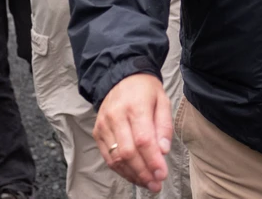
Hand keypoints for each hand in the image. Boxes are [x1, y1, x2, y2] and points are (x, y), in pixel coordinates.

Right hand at [95, 73, 172, 191]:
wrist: (121, 76)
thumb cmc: (146, 90)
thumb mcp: (162, 101)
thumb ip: (164, 126)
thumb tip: (163, 151)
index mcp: (135, 106)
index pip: (143, 140)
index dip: (152, 160)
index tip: (163, 174)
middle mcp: (116, 117)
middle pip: (128, 152)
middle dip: (143, 173)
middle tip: (156, 184)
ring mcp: (104, 125)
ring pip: (116, 158)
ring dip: (132, 175)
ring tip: (148, 184)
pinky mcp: (97, 132)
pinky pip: (108, 157)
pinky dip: (121, 170)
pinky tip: (134, 176)